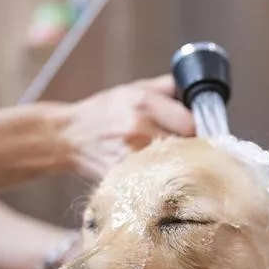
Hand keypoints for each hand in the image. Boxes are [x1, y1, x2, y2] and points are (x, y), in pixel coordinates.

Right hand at [61, 74, 194, 179]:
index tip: (198, 134)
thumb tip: (195, 89)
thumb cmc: (104, 112)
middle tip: (188, 151)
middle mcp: (140, 128)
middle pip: (186, 147)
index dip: (198, 130)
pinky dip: (159, 179)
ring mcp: (132, 155)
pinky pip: (155, 180)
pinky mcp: (125, 175)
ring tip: (171, 162)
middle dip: (191, 150)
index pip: (191, 122)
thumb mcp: (134, 89)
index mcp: (145, 103)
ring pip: (173, 166)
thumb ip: (167, 88)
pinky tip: (156, 174)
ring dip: (177, 166)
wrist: (69, 136)